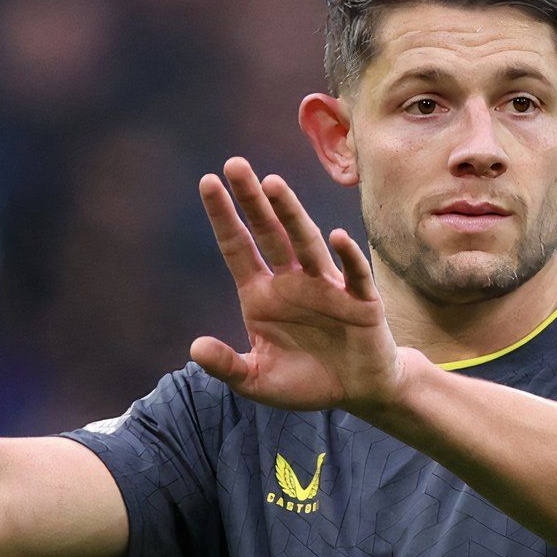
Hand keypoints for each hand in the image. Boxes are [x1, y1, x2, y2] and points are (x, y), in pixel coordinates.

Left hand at [190, 160, 418, 414]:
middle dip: (252, 200)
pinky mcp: (361, 301)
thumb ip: (228, 366)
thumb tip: (195, 349)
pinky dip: (346, 256)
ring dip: (291, 214)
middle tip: (235, 165)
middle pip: (268, 233)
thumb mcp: (258, 381)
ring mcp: (327, 286)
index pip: (238, 247)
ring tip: (274, 185)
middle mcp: (292, 281)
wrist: (359, 391)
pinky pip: (354, 275)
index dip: (223, 216)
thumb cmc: (307, 381)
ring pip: (306, 244)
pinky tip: (335, 237)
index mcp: (262, 294)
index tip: (207, 182)